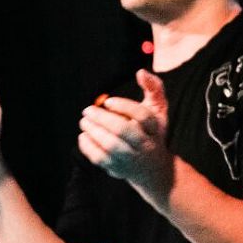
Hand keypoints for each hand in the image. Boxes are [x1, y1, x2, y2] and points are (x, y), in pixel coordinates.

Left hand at [79, 70, 171, 194]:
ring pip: (111, 146)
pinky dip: (88, 146)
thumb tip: (140, 72)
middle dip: (102, 119)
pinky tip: (84, 136)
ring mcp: (131, 159)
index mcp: (155, 128)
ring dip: (93, 131)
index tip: (108, 101)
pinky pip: (101, 159)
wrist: (154, 170)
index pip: (142, 116)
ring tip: (84, 121)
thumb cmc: (152, 132)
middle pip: (124, 131)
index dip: (124, 106)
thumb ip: (153, 88)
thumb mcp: (158, 110)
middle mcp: (145, 145)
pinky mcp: (118, 169)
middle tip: (87, 110)